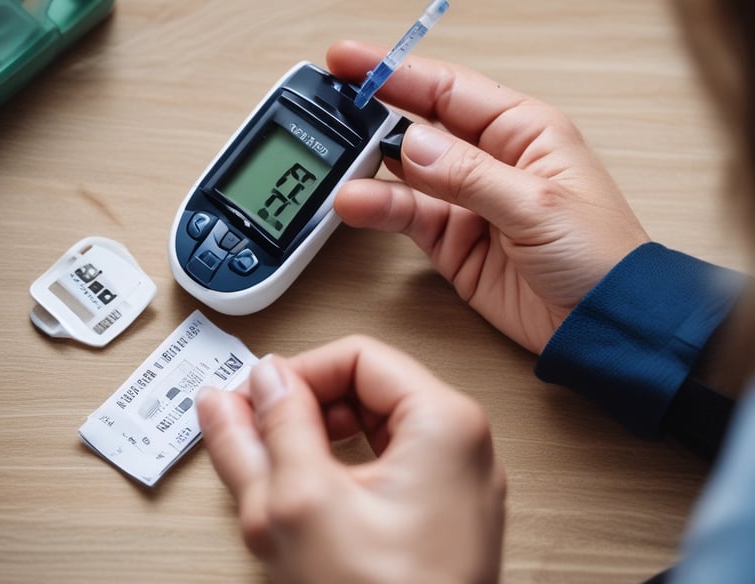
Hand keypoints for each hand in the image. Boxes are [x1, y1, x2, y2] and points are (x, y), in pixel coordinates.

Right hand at [197, 336, 504, 583]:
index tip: (254, 400)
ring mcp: (452, 483)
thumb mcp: (301, 504)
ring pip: (368, 433)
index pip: (357, 356)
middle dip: (301, 412)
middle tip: (254, 436)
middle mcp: (460, 445)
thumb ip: (269, 430)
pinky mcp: (437, 515)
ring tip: (272, 476)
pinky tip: (305, 500)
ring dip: (313, 446)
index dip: (296, 373)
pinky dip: (336, 476)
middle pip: (364, 391)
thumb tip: (250, 384)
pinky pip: (380, 471)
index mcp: (445, 423)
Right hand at [328, 41, 649, 353]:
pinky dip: (381, 210)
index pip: (449, 89)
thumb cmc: (601, 255)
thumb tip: (412, 143)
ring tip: (341, 170)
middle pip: (420, 124)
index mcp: (524, 131)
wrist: (601, 323)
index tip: (350, 63)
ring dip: (372, 170)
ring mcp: (468, 202)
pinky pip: (408, 217)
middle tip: (331, 110)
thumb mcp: (538, 205)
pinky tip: (358, 204)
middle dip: (375, 115)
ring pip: (407, 174)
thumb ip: (470, 174)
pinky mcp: (453, 242)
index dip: (397, 72)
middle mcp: (491, 161)